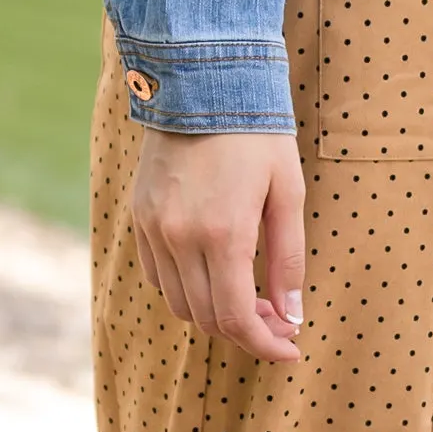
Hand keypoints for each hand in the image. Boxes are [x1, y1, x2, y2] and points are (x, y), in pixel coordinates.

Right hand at [130, 129, 305, 364]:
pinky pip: (158, 276)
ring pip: (179, 303)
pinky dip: (186, 289)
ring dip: (214, 313)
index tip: (291, 349)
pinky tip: (214, 272)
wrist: (201, 82)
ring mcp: (154, 229)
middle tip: (278, 319)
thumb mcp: (287, 192)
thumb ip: (289, 258)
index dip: (265, 345)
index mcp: (223, 233)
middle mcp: (180, 237)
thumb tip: (293, 315)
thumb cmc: (256, 134)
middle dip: (246, 330)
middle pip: (206, 318)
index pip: (235, 318)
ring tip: (250, 296)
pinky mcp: (139, 217)